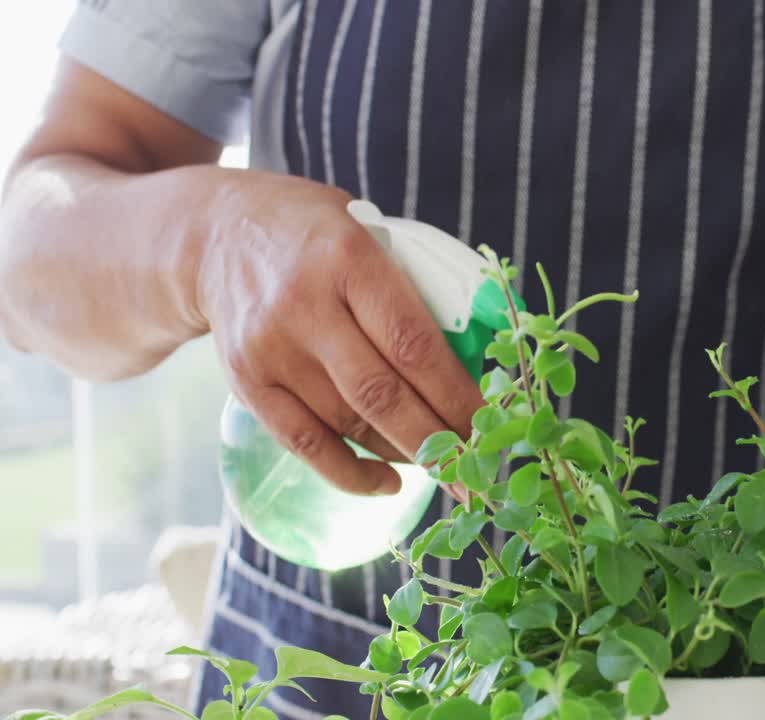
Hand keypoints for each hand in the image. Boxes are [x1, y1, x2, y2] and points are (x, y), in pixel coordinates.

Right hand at [196, 171, 479, 498]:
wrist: (216, 233)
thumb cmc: (315, 234)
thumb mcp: (369, 232)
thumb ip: (412, 287)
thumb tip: (476, 360)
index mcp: (349, 259)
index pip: (412, 342)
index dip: (455, 393)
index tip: (490, 423)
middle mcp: (304, 305)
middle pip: (381, 393)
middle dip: (437, 440)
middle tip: (476, 468)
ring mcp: (269, 347)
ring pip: (348, 422)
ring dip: (404, 453)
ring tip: (443, 465)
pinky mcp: (246, 381)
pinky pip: (304, 443)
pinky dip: (351, 472)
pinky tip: (388, 482)